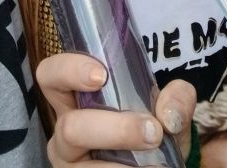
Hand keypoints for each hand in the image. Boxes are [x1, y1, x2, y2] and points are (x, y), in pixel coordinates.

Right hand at [37, 53, 195, 166]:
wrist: (161, 164)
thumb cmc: (153, 128)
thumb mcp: (168, 109)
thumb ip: (176, 98)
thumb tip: (169, 114)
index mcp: (75, 99)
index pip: (50, 74)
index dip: (68, 70)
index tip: (101, 75)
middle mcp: (65, 133)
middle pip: (69, 127)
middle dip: (114, 129)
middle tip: (152, 130)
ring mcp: (71, 166)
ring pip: (86, 166)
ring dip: (124, 166)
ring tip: (156, 163)